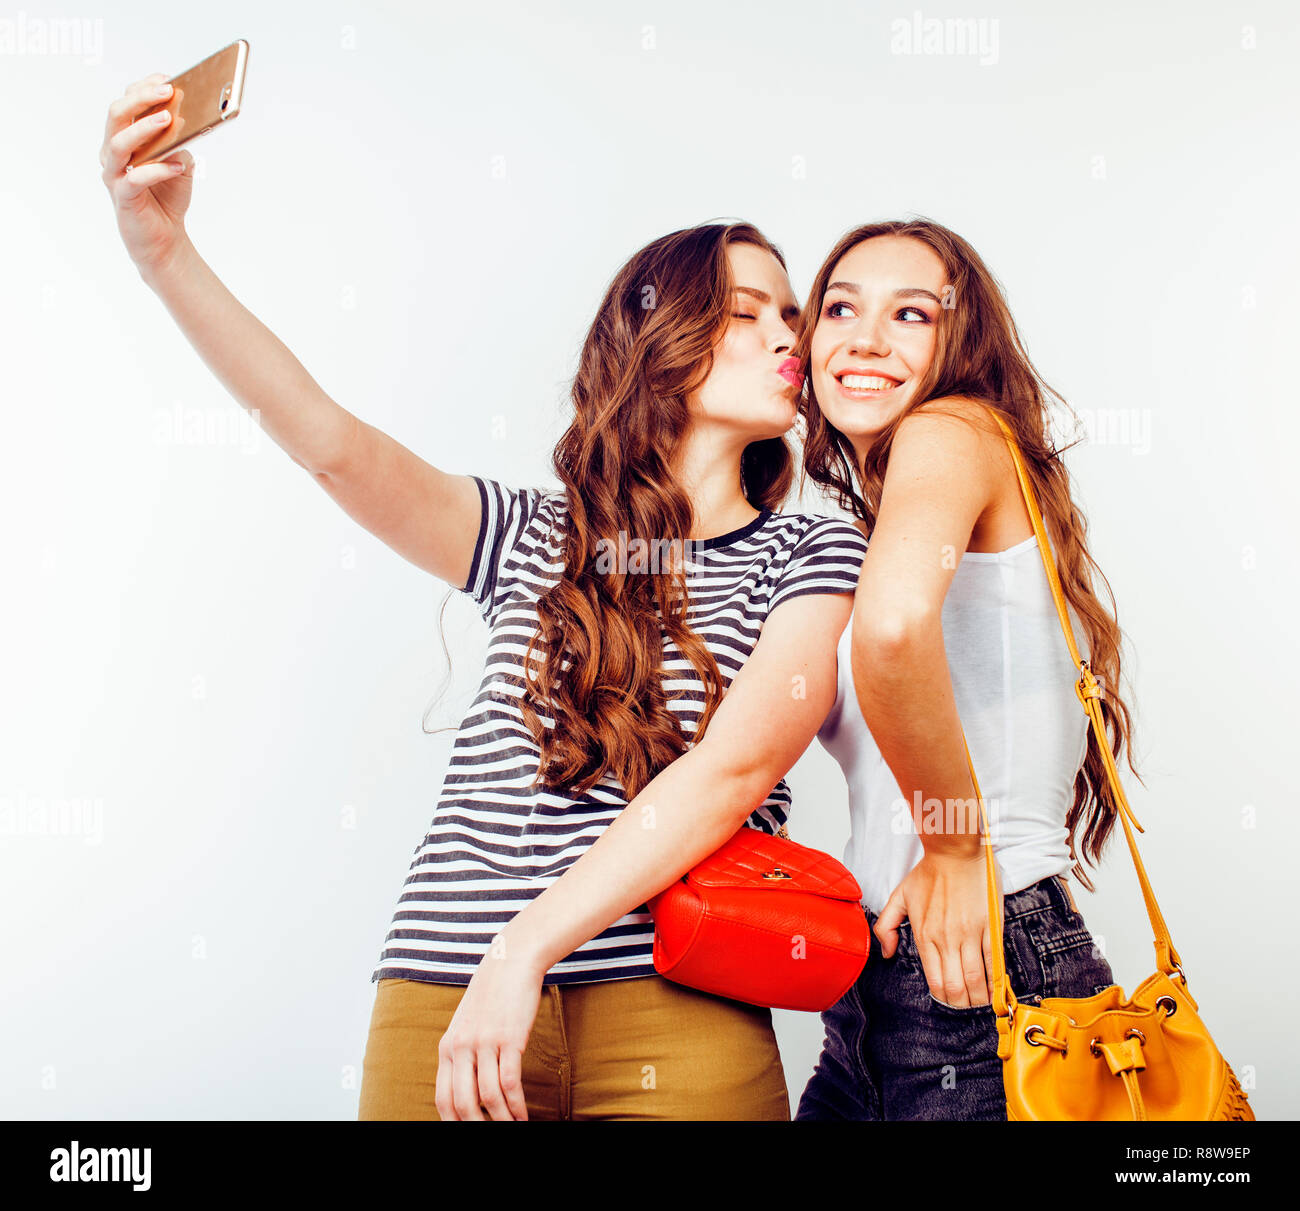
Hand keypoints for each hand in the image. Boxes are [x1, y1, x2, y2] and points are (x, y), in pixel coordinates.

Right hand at [100, 73, 195, 275]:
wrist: (165, 239)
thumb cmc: (168, 197)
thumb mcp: (180, 164)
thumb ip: (179, 143)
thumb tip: (187, 121)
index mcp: (124, 139)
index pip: (125, 105)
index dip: (142, 88)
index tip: (165, 79)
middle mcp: (112, 153)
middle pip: (116, 116)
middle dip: (141, 99)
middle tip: (166, 91)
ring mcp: (114, 175)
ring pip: (118, 143)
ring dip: (143, 128)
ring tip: (169, 119)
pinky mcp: (122, 197)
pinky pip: (135, 178)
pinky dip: (157, 169)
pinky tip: (178, 166)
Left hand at [434, 938, 545, 1120]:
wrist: (511, 961)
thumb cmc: (491, 994)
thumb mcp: (465, 1023)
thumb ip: (461, 1052)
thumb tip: (466, 1086)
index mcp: (447, 1047)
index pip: (443, 1098)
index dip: (454, 1122)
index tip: (468, 1131)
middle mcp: (461, 1047)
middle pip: (463, 1104)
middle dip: (477, 1127)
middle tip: (493, 1135)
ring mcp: (485, 1043)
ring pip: (489, 1097)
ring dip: (502, 1120)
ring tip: (514, 1127)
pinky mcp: (509, 1038)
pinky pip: (510, 1082)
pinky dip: (517, 1105)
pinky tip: (524, 1114)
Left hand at [873, 849, 1001, 1007]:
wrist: (953, 850)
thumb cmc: (928, 873)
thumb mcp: (899, 897)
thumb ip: (886, 926)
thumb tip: (887, 953)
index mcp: (924, 935)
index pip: (934, 981)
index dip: (943, 999)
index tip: (950, 1003)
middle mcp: (945, 939)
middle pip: (955, 987)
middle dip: (962, 1005)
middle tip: (967, 1007)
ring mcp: (969, 933)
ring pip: (975, 979)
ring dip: (980, 997)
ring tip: (982, 1003)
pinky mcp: (989, 926)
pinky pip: (994, 960)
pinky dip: (996, 979)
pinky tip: (996, 988)